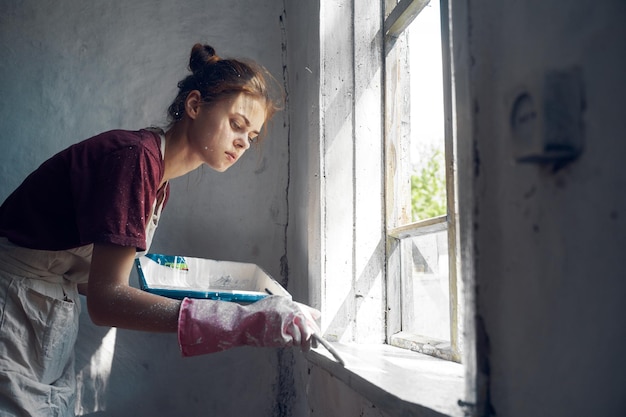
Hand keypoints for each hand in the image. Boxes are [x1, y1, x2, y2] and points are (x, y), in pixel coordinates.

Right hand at [177, 295, 320, 356]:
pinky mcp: (279, 334)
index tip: (316, 332)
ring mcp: (284, 322)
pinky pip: (290, 343)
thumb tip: (317, 315)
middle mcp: (288, 309)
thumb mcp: (276, 305)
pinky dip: (286, 343)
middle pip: (308, 326)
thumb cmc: (257, 315)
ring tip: (284, 338)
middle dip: (310, 337)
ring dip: (297, 341)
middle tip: (310, 344)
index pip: (306, 313)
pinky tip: (277, 339)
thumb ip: (295, 308)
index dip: (313, 325)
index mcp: (287, 302)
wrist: (241, 323)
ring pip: (300, 336)